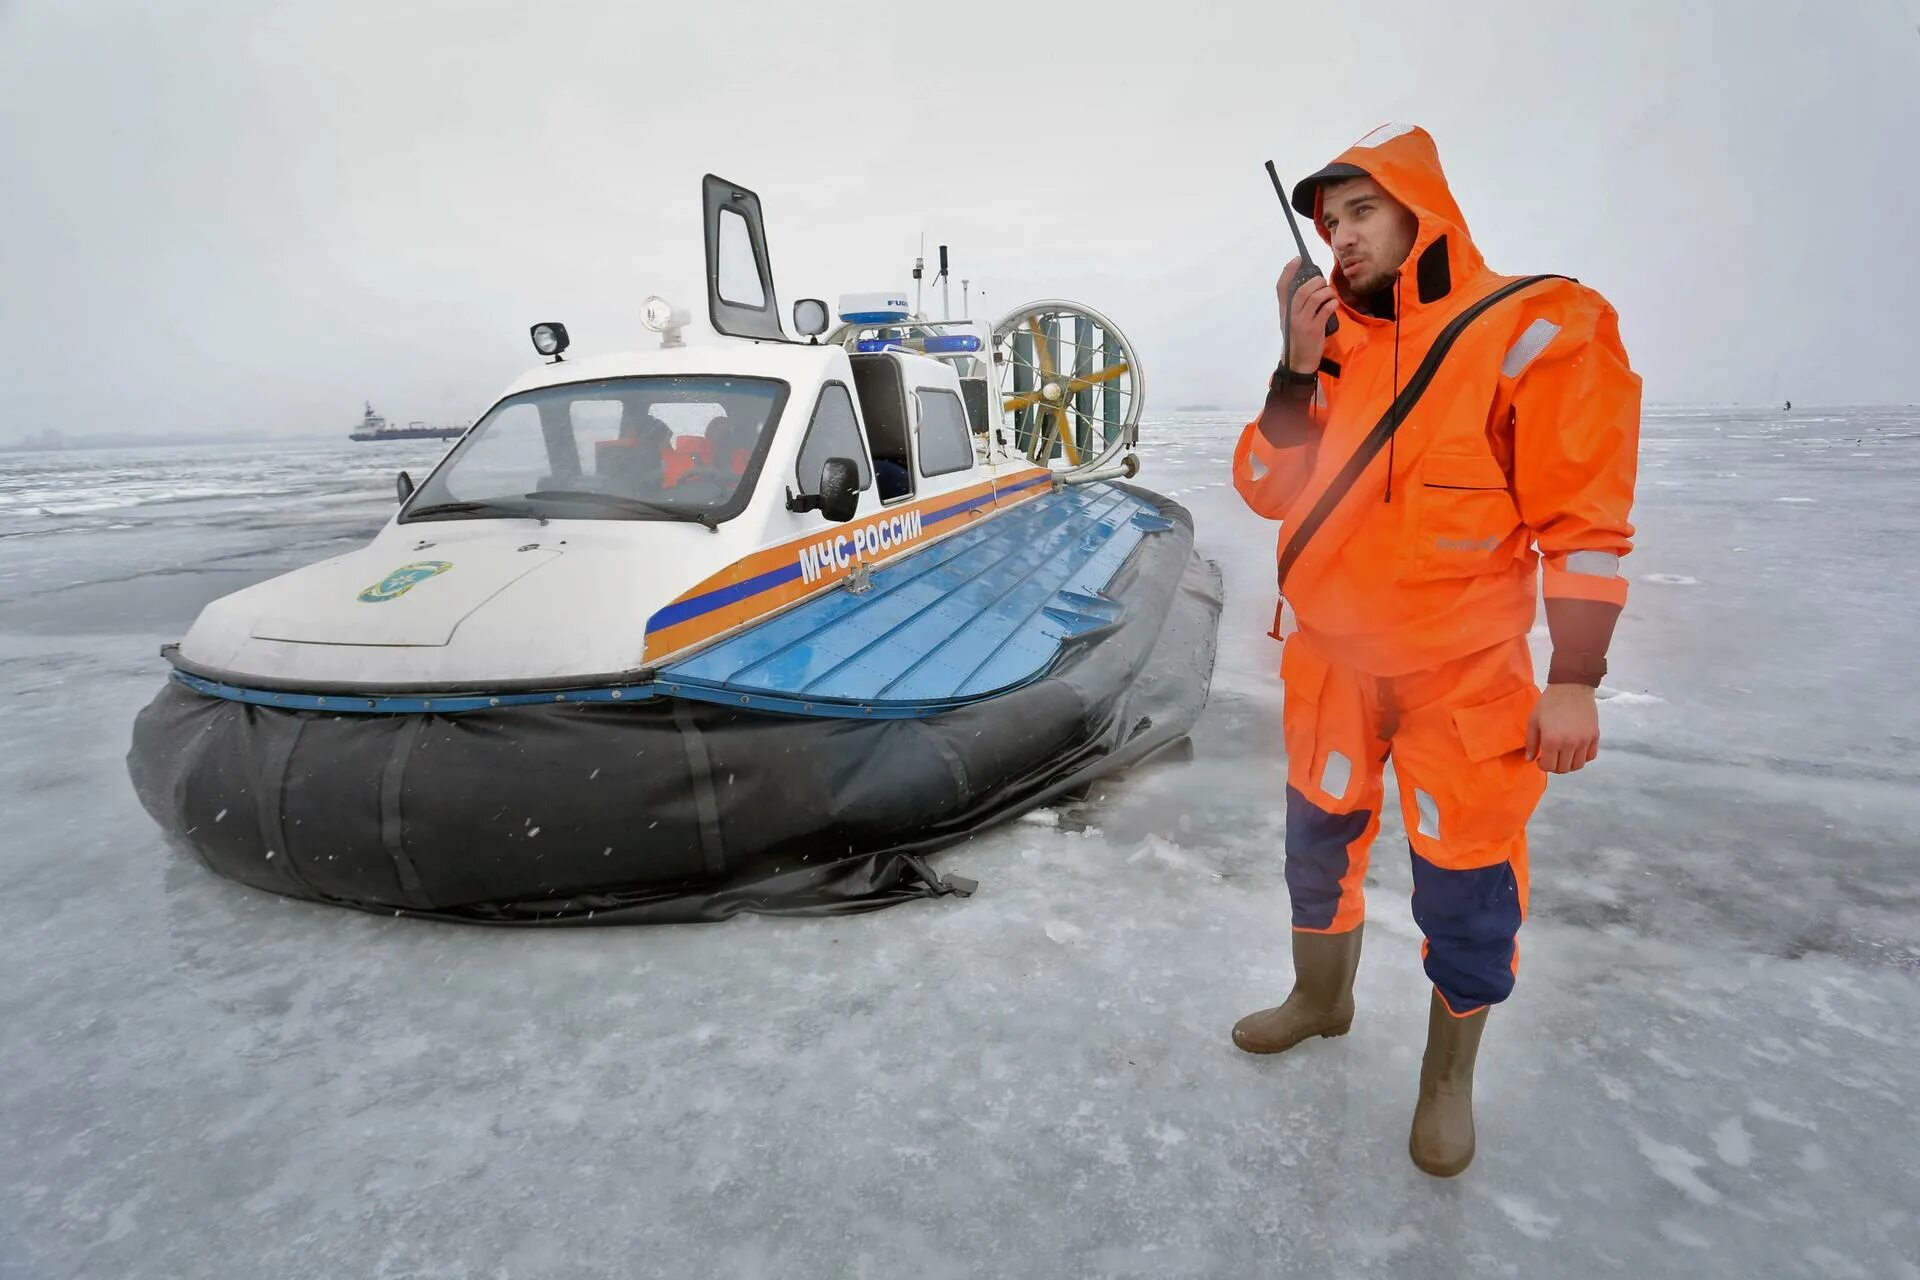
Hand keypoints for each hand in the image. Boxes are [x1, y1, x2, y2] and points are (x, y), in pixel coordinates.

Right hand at [1277, 257, 1337, 373]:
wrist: (1299, 361)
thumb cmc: (1297, 339)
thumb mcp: (1291, 321)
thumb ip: (1296, 306)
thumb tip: (1310, 287)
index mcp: (1284, 310)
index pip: (1282, 287)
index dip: (1288, 271)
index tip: (1297, 259)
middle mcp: (1291, 314)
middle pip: (1303, 289)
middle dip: (1317, 282)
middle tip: (1323, 284)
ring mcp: (1302, 322)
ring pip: (1315, 297)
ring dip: (1327, 292)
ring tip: (1330, 295)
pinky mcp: (1314, 329)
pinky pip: (1325, 310)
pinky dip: (1332, 304)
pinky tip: (1333, 305)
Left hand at [1527, 684, 1600, 773]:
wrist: (1572, 686)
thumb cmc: (1549, 702)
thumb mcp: (1533, 720)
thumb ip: (1531, 742)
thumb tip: (1529, 759)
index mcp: (1552, 740)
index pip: (1549, 766)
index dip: (1543, 766)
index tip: (1540, 759)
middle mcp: (1570, 744)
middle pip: (1563, 769)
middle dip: (1554, 766)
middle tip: (1551, 757)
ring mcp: (1584, 741)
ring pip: (1578, 765)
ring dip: (1568, 764)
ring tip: (1562, 755)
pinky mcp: (1595, 736)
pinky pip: (1590, 756)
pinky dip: (1582, 757)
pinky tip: (1575, 750)